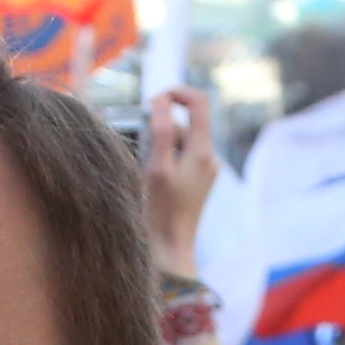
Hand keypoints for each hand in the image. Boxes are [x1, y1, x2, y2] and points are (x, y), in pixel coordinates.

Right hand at [140, 83, 218, 277]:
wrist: (170, 251)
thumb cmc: (162, 212)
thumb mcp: (158, 167)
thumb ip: (162, 131)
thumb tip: (161, 101)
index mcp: (203, 150)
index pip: (198, 101)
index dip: (175, 93)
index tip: (151, 102)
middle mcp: (208, 158)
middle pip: (184, 122)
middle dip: (159, 124)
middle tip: (136, 141)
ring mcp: (204, 171)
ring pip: (179, 141)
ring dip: (158, 144)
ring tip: (141, 165)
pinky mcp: (195, 183)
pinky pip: (178, 158)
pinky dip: (162, 158)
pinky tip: (149, 177)